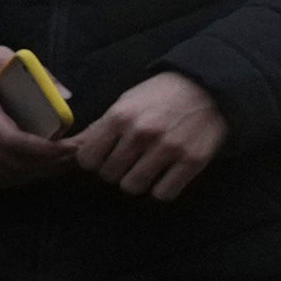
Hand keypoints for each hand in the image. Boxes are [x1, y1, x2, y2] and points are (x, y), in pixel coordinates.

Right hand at [0, 43, 78, 187]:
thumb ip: (31, 71)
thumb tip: (65, 95)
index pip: (11, 139)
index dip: (42, 149)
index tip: (68, 146)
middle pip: (11, 161)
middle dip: (46, 164)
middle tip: (72, 155)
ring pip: (3, 173)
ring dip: (35, 174)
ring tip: (59, 163)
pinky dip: (17, 178)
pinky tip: (35, 169)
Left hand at [68, 69, 229, 202]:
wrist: (209, 86)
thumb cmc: (161, 95)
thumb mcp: (126, 102)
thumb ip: (101, 127)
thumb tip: (71, 149)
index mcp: (119, 116)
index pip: (87, 159)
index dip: (94, 161)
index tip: (104, 157)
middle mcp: (141, 133)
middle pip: (109, 175)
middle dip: (115, 171)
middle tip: (129, 161)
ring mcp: (168, 148)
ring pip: (132, 187)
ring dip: (137, 181)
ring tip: (146, 168)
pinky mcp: (192, 161)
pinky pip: (163, 193)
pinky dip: (162, 189)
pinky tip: (165, 175)